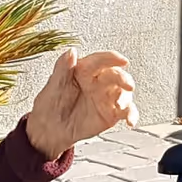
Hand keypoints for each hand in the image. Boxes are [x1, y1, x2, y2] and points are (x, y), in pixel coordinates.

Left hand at [24, 45, 138, 159]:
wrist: (51, 130)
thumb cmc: (51, 104)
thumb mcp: (53, 85)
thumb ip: (63, 68)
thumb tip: (71, 51)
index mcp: (85, 71)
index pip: (100, 61)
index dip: (112, 58)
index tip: (121, 60)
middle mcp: (99, 82)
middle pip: (116, 75)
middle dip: (123, 79)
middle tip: (127, 85)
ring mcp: (107, 97)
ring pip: (124, 93)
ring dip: (126, 98)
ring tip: (121, 105)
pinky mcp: (112, 112)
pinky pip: (126, 111)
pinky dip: (131, 115)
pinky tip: (130, 120)